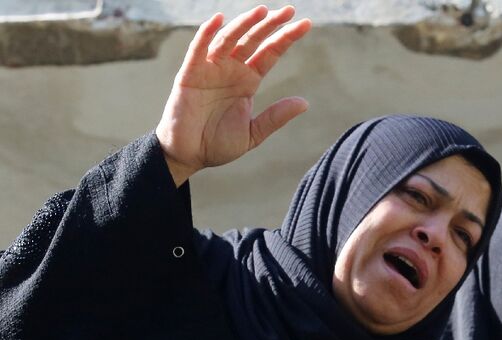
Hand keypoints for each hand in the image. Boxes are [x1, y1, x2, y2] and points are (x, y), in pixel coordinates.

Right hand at [156, 5, 310, 185]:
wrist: (189, 155)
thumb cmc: (217, 144)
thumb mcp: (253, 133)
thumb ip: (275, 117)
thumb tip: (305, 103)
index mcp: (248, 81)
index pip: (270, 53)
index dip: (286, 38)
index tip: (305, 24)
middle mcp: (231, 70)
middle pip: (253, 40)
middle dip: (270, 24)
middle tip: (289, 10)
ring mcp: (210, 69)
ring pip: (229, 39)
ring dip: (244, 24)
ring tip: (263, 11)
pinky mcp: (190, 74)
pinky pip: (198, 50)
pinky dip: (207, 34)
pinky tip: (219, 20)